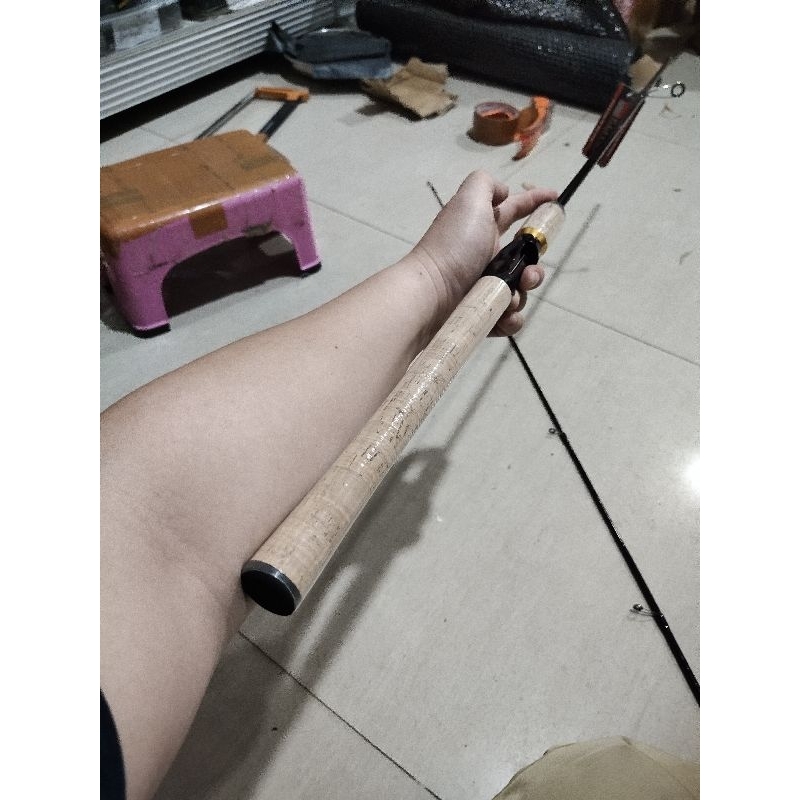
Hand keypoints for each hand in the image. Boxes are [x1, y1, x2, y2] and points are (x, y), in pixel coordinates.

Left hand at [411, 170, 557, 335]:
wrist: (431, 294)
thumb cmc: (453, 246)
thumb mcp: (469, 200)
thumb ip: (486, 184)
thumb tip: (504, 192)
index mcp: (483, 228)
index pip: (514, 210)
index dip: (536, 202)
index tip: (557, 199)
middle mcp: (484, 256)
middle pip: (525, 260)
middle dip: (535, 267)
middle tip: (528, 274)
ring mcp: (483, 286)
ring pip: (521, 290)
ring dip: (523, 293)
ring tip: (510, 297)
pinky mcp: (482, 313)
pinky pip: (509, 317)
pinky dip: (511, 317)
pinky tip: (503, 315)